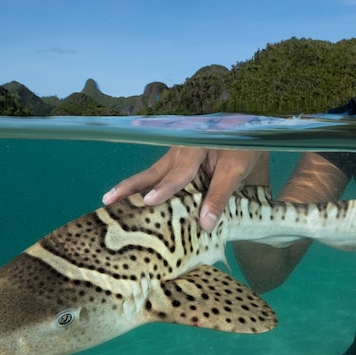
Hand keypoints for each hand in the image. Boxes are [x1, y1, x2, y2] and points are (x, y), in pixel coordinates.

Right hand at [103, 147, 266, 231]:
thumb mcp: (237, 170)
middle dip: (130, 187)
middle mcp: (181, 151)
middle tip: (108, 200)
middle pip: (153, 172)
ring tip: (109, 200)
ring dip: (131, 187)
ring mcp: (176, 156)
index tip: (148, 202)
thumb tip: (204, 225)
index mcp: (196, 148)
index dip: (164, 188)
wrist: (247, 128)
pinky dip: (144, 187)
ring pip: (151, 174)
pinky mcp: (176, 162)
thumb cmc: (242, 146)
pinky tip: (133, 200)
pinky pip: (158, 175)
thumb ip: (220, 196)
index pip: (179, 173)